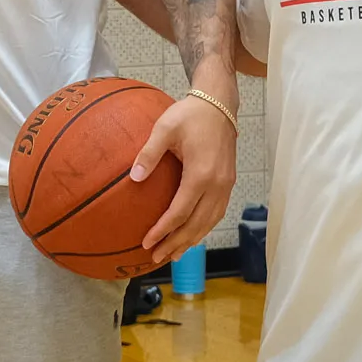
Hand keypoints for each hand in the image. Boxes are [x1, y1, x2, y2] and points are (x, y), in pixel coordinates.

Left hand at [132, 93, 237, 260]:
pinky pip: (217, 212)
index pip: (180, 212)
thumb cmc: (190, 114)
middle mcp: (217, 184)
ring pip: (209, 222)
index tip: (147, 242)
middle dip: (176, 243)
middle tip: (156, 257)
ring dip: (192, 240)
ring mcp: (226, 184)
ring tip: (174, 255)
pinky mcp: (228, 182)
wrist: (219, 104)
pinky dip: (204, 228)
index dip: (163, 230)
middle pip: (196, 224)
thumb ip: (148, 154)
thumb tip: (134, 178)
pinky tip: (192, 235)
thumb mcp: (164, 128)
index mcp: (201, 174)